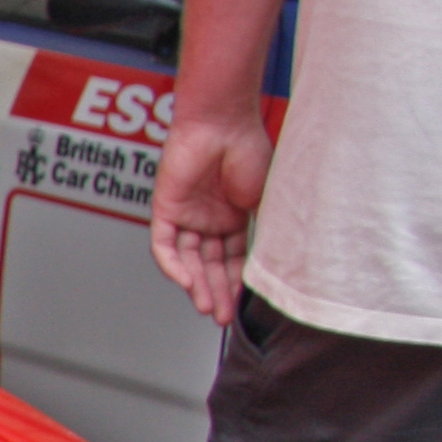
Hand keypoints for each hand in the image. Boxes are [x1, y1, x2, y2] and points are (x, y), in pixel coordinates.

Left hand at [149, 109, 275, 325]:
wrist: (223, 124)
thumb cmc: (249, 151)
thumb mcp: (265, 200)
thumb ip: (263, 230)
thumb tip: (275, 264)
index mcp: (234, 217)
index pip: (232, 259)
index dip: (237, 283)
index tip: (243, 306)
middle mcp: (208, 219)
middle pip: (209, 265)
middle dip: (217, 292)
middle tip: (224, 317)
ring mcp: (187, 215)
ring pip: (188, 260)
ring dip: (197, 286)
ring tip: (209, 308)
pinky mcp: (166, 209)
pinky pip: (165, 245)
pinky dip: (174, 266)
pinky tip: (187, 283)